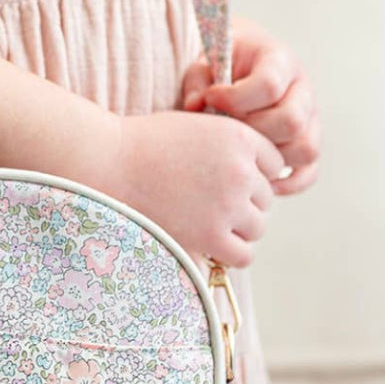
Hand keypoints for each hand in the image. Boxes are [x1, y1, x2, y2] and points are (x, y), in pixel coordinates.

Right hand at [109, 109, 285, 268]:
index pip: (275, 165)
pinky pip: (243, 255)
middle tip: (209, 203)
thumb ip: (230, 147)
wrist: (110, 163)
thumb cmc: (145, 145)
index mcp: (240, 138)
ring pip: (258, 227)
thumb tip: (255, 177)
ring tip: (208, 223)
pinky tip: (209, 243)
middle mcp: (241, 171)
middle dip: (243, 202)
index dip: (252, 173)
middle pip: (266, 199)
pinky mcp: (211, 235)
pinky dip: (230, 253)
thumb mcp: (197, 128)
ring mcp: (228, 205)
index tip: (224, 179)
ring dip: (237, 228)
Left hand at [181, 19, 320, 195]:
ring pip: (305, 148)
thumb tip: (195, 105)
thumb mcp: (204, 66)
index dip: (236, 97)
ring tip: (240, 152)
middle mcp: (302, 90)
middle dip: (252, 132)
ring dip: (269, 158)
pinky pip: (309, 171)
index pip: (270, 85)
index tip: (210, 97)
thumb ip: (197, 83)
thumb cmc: (219, 70)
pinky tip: (256, 178)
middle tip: (226, 131)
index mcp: (279, 61)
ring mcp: (310, 119)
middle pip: (291, 121)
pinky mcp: (307, 144)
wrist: (236, 73)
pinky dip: (286, 183)